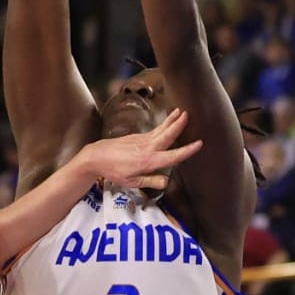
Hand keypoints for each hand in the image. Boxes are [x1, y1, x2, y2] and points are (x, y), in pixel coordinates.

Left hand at [75, 108, 201, 195]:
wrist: (97, 157)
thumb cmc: (113, 171)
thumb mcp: (132, 182)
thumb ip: (150, 181)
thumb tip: (166, 182)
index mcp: (149, 161)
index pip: (173, 156)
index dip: (187, 150)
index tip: (198, 144)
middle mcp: (147, 148)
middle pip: (167, 135)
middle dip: (178, 125)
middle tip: (187, 115)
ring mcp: (142, 140)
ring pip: (161, 129)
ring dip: (171, 120)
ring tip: (180, 112)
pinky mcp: (137, 136)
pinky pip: (154, 130)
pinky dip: (162, 125)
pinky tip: (166, 122)